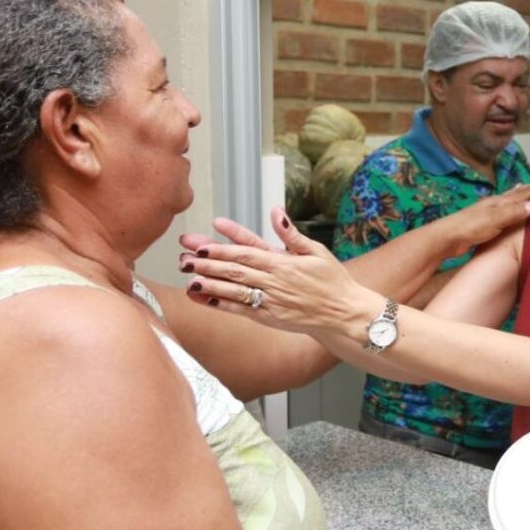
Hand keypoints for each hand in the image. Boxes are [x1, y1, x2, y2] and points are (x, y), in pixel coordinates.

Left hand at [180, 207, 377, 335]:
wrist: (343, 315)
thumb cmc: (332, 281)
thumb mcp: (317, 251)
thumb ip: (292, 235)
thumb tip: (276, 212)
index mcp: (284, 262)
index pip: (249, 249)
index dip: (227, 240)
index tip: (209, 231)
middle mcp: (274, 281)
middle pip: (235, 268)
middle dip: (208, 260)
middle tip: (185, 253)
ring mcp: (269, 300)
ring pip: (233, 289)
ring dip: (208, 282)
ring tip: (187, 274)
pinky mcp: (268, 317)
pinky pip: (239, 309)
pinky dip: (219, 303)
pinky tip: (201, 296)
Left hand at [439, 180, 529, 258]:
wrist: (447, 237)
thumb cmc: (469, 227)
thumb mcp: (495, 219)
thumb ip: (513, 213)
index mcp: (498, 203)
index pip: (521, 195)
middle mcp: (494, 205)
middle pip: (514, 195)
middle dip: (528, 189)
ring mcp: (487, 213)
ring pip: (507, 201)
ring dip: (518, 196)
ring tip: (524, 188)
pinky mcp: (482, 223)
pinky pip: (501, 212)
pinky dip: (508, 207)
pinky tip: (505, 209)